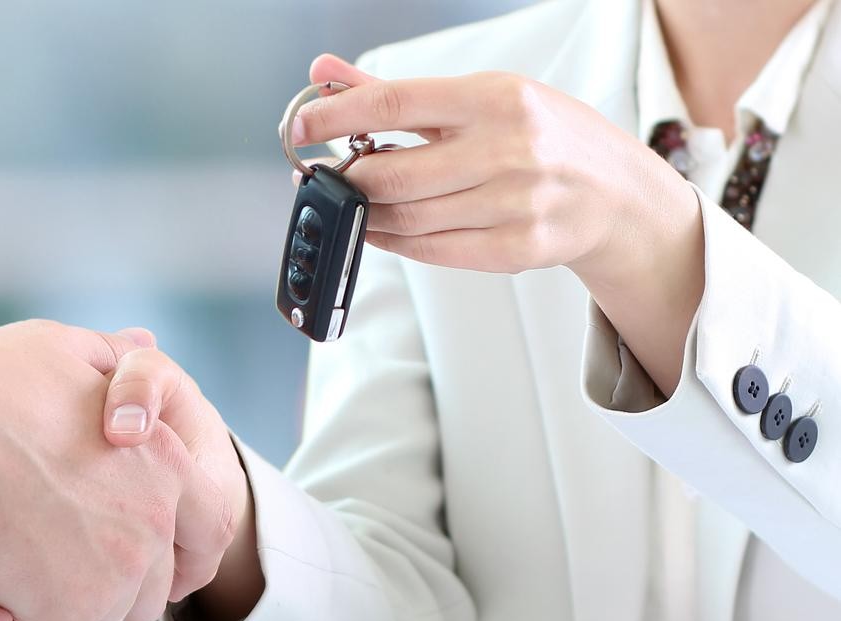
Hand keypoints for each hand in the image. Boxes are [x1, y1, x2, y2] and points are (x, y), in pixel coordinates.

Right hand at [0, 320, 234, 620]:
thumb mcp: (61, 350)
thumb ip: (112, 360)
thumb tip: (142, 345)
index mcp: (168, 462)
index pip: (196, 530)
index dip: (157, 547)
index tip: (109, 546)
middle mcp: (154, 520)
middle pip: (141, 586)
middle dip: (93, 582)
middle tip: (35, 557)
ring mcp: (116, 572)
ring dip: (48, 608)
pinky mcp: (70, 613)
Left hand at [294, 54, 703, 391]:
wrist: (614, 192)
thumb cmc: (541, 137)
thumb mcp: (481, 98)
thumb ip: (397, 94)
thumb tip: (322, 75)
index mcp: (496, 98)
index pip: (396, 103)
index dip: (337, 118)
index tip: (300, 128)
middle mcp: (508, 149)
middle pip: (393, 174)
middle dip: (346, 179)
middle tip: (324, 175)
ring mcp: (514, 203)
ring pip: (407, 219)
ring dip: (364, 214)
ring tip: (350, 201)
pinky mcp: (515, 249)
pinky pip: (431, 251)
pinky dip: (393, 241)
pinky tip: (378, 227)